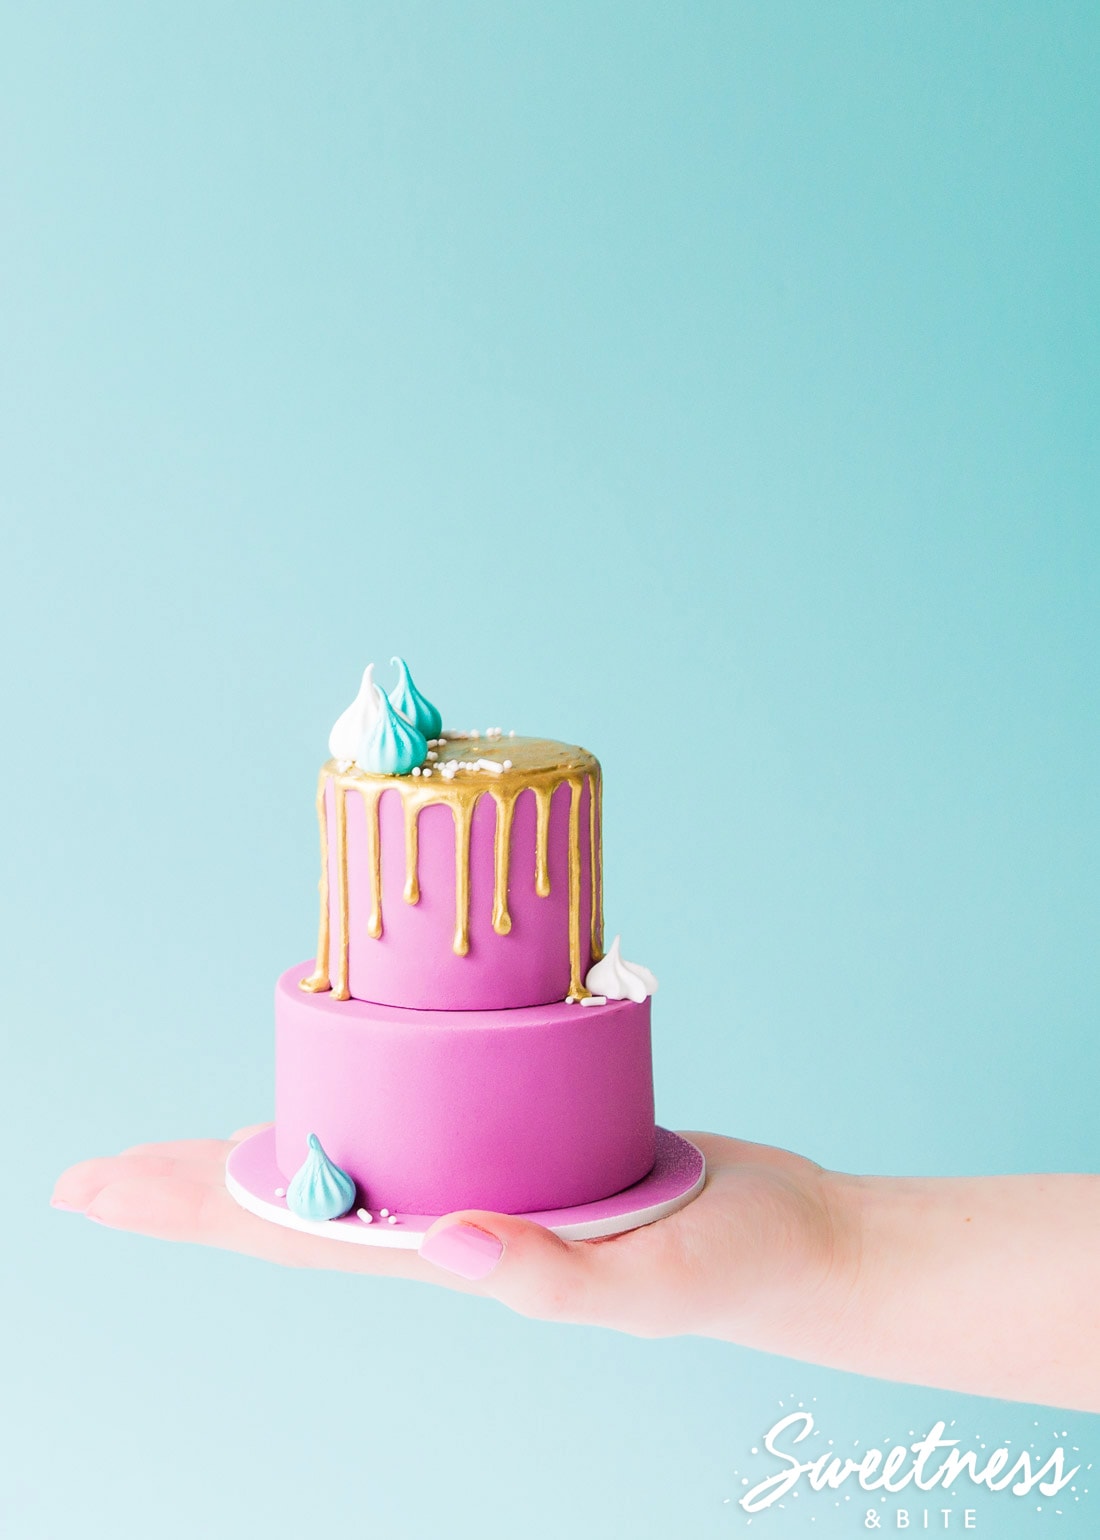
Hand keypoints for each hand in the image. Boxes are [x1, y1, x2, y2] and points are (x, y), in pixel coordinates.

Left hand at [51, 1127, 851, 1352]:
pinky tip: (354, 1064)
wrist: (793, 1240)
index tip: (94, 1191)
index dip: (191, 1208)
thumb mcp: (650, 1281)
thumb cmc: (730, 1268)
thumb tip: (439, 1246)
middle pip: (294, 1198)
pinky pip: (425, 1109)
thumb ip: (550, 1275)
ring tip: (201, 1128)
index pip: (291, 1234)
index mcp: (451, 1256)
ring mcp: (484, 1176)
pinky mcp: (526, 1133)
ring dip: (269, 1138)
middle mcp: (448, 1217)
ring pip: (351, 1151)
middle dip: (192, 1183)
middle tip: (98, 1172)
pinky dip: (370, 1086)